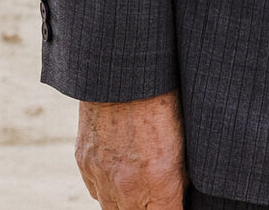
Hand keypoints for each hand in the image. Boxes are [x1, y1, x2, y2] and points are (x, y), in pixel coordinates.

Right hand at [76, 92, 184, 209]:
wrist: (122, 72)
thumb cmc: (163, 100)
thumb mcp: (184, 141)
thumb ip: (180, 178)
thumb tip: (179, 195)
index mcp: (158, 182)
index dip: (174, 209)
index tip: (175, 202)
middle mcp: (126, 186)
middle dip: (149, 208)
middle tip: (158, 195)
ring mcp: (101, 176)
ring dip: (126, 204)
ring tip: (139, 188)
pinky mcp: (84, 163)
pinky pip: (96, 190)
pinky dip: (108, 188)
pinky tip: (120, 174)